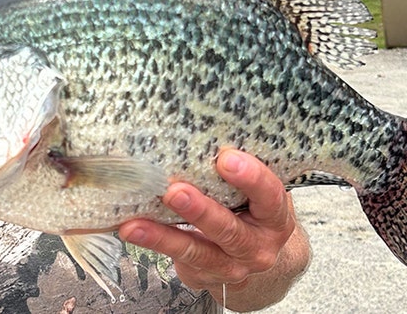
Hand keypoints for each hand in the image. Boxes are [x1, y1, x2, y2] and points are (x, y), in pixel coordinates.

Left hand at [119, 148, 308, 309]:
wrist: (258, 257)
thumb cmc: (254, 210)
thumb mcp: (260, 193)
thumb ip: (243, 171)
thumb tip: (203, 131)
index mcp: (276, 219)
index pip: (270, 196)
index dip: (251, 178)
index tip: (226, 158)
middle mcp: (258, 248)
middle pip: (229, 230)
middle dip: (200, 211)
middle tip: (175, 192)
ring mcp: (231, 267)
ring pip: (196, 251)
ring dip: (163, 236)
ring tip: (135, 225)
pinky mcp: (204, 276)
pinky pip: (178, 259)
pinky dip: (154, 243)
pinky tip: (131, 229)